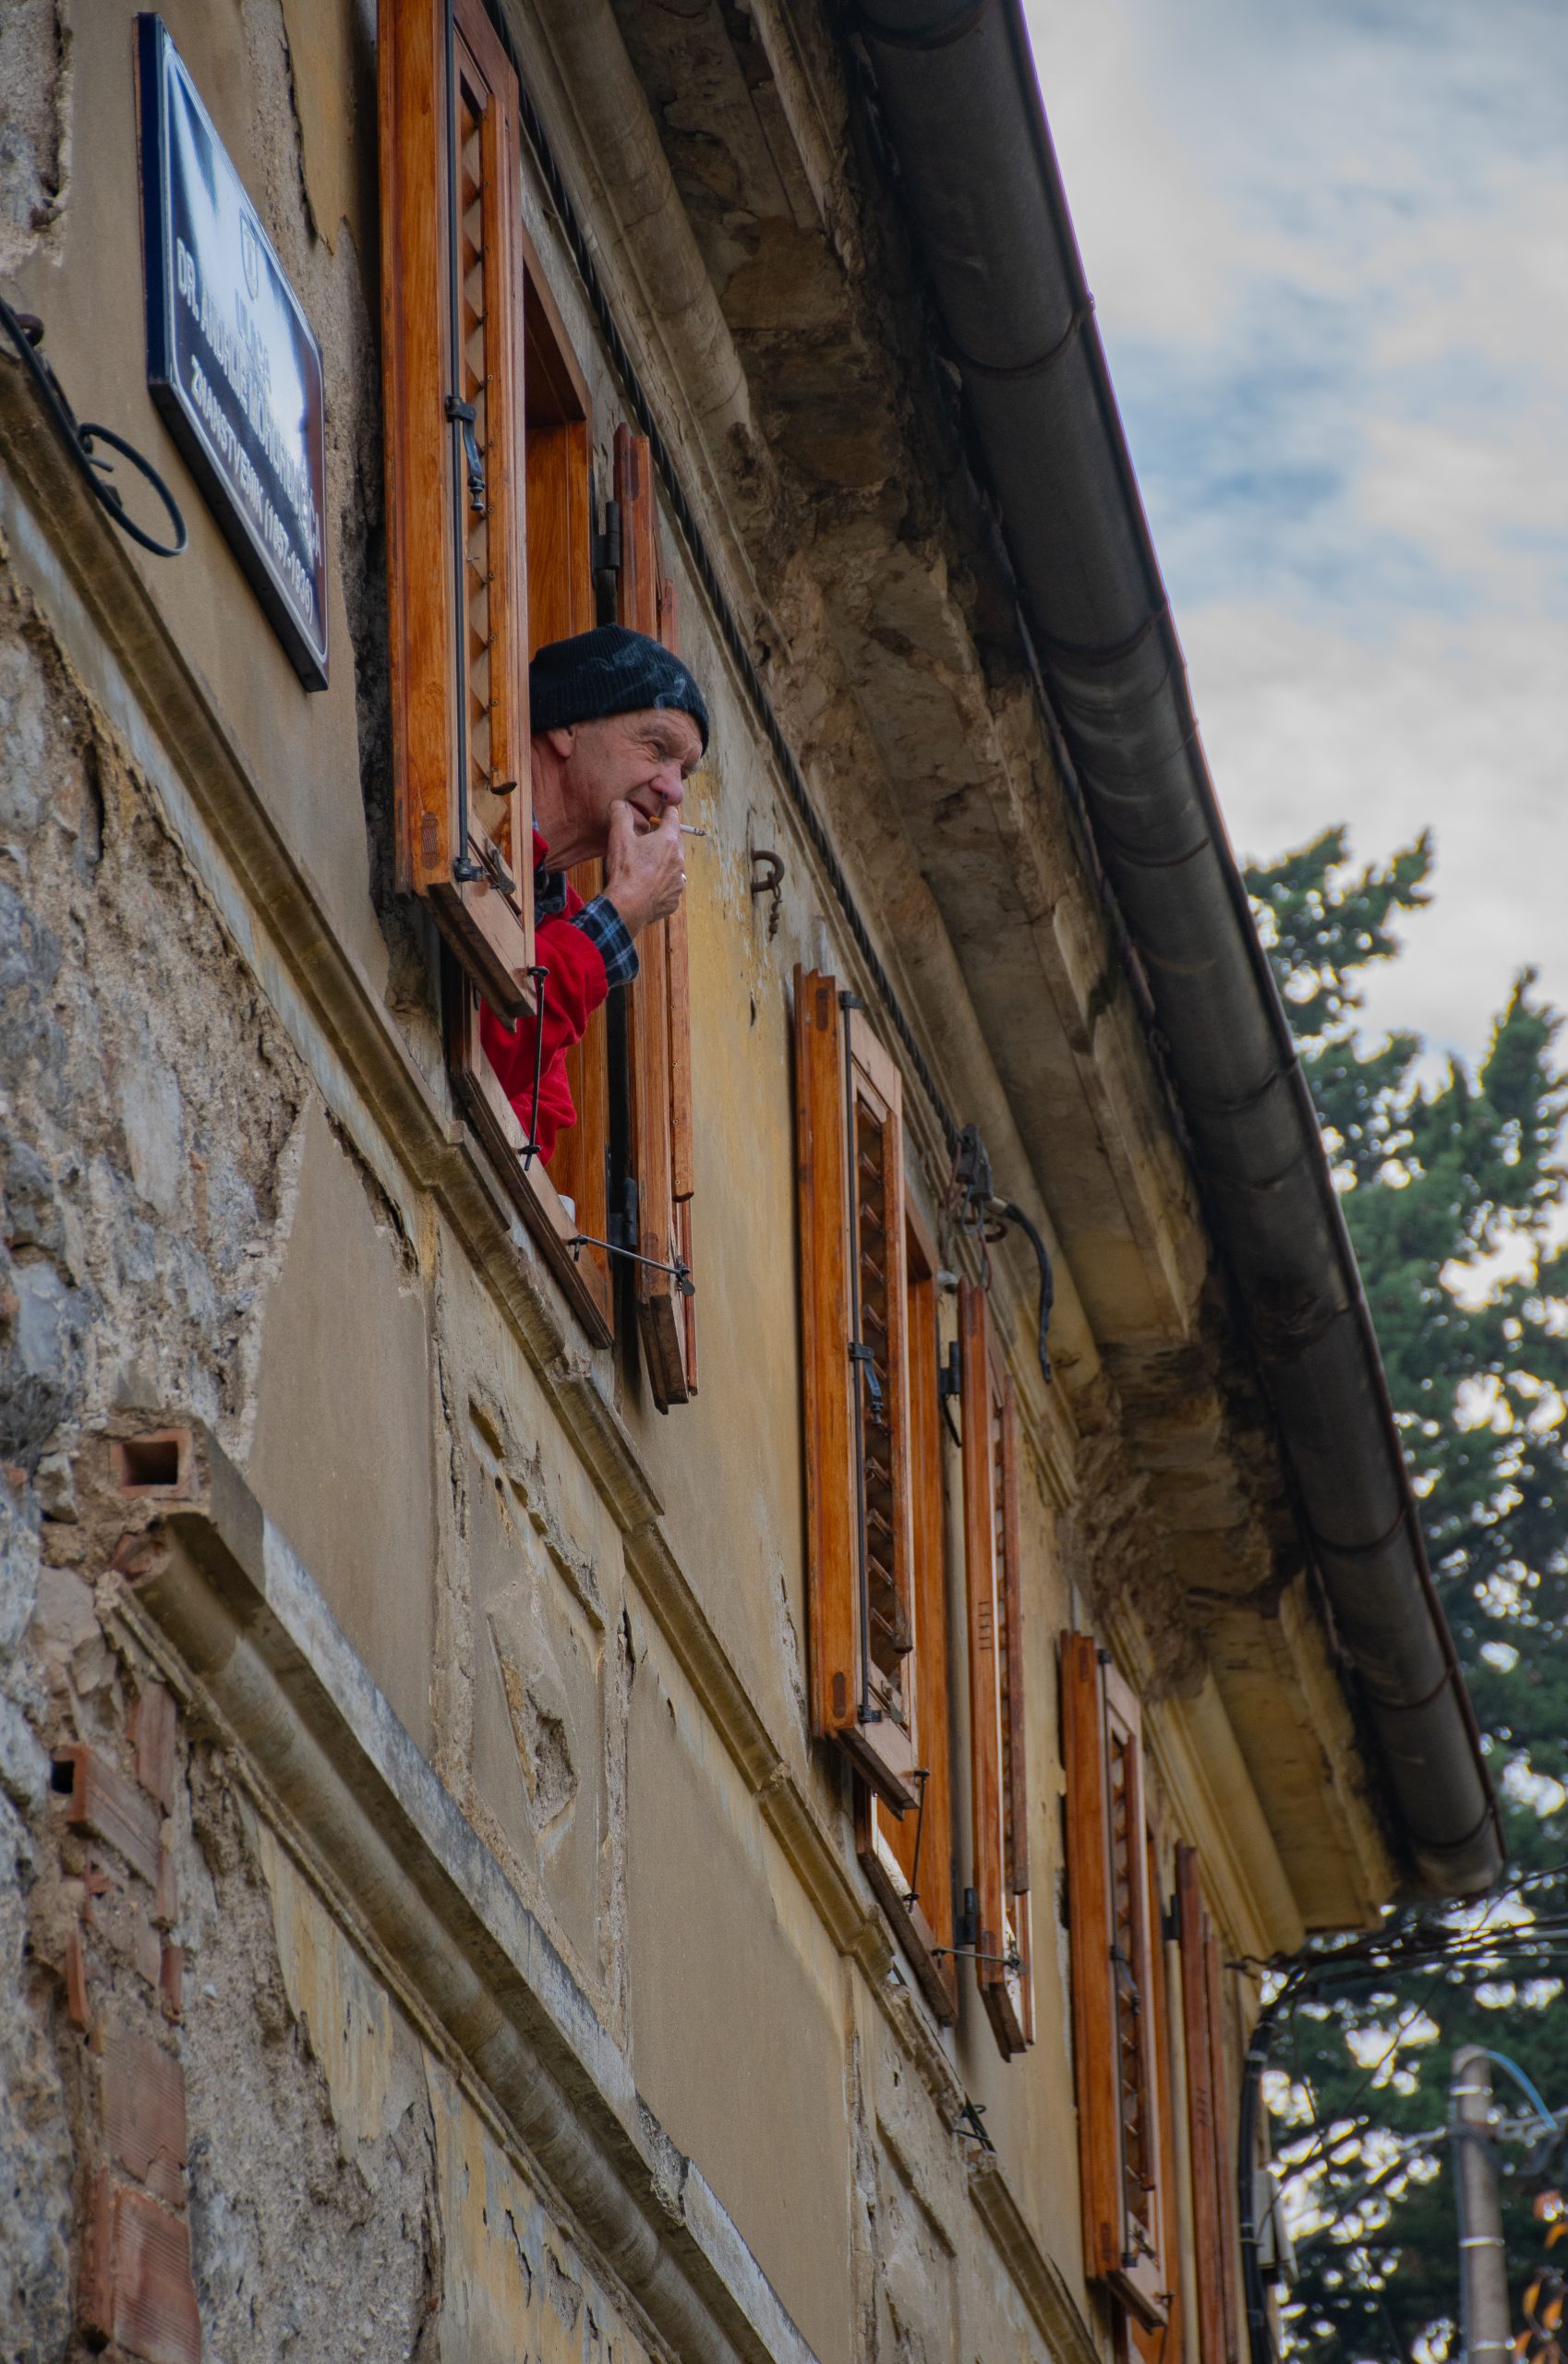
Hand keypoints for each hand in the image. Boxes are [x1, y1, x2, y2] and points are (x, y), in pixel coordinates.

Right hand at [602, 799, 685, 938]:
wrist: (627, 906)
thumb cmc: (625, 870)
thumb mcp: (618, 836)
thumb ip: (620, 815)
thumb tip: (619, 803)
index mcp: (668, 841)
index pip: (673, 818)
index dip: (668, 812)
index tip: (667, 809)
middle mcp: (678, 860)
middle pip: (677, 842)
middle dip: (668, 837)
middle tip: (655, 837)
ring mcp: (677, 882)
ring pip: (675, 866)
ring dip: (666, 863)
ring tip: (650, 865)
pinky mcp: (673, 900)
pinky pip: (670, 888)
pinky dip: (662, 885)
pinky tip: (649, 886)